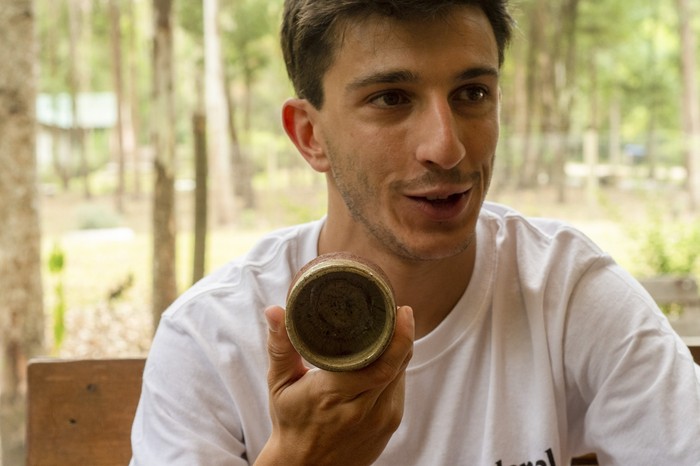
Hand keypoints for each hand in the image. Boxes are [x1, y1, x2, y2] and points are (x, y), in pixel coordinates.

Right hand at [255, 304, 413, 465]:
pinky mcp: (390, 425)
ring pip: (401, 375)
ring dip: (399, 351)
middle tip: (398, 310)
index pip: (379, 364)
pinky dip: (395, 369)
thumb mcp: (279, 384)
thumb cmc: (291, 421)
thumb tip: (275, 310)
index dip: (397, 337)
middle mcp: (361, 409)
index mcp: (332, 394)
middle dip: (402, 335)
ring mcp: (380, 420)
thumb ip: (281, 346)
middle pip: (397, 365)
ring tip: (392, 327)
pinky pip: (400, 388)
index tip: (401, 311)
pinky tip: (386, 356)